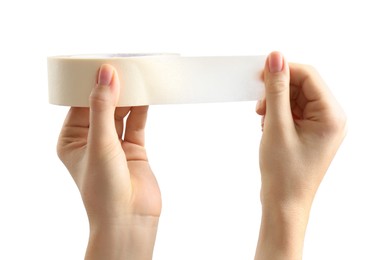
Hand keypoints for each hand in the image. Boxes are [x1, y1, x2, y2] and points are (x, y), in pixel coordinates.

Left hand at [57, 65, 160, 259]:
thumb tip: (106, 74)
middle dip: (113, 87)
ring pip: (121, 112)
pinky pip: (137, 122)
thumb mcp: (100, 142)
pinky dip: (142, 108)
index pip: (81, 103)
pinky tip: (147, 94)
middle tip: (124, 66)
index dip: (91, 83)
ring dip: (129, 96)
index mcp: (72, 138)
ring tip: (138, 76)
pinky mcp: (134, 148)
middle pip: (102, 105)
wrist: (129, 219)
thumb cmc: (104, 189)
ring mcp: (114, 143)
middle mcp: (92, 139)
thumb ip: (103, 107)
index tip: (105, 64)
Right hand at [255, 52, 346, 258]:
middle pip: (303, 86)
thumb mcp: (276, 126)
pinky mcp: (310, 133)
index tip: (261, 71)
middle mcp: (331, 119)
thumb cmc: (284, 173)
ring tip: (263, 119)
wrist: (284, 204)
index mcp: (331, 116)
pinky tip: (267, 126)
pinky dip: (278, 114)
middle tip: (259, 102)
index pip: (309, 76)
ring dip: (276, 104)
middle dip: (278, 91)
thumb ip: (276, 90)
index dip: (284, 69)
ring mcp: (320, 127)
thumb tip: (276, 58)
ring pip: (296, 99)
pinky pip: (294, 112)